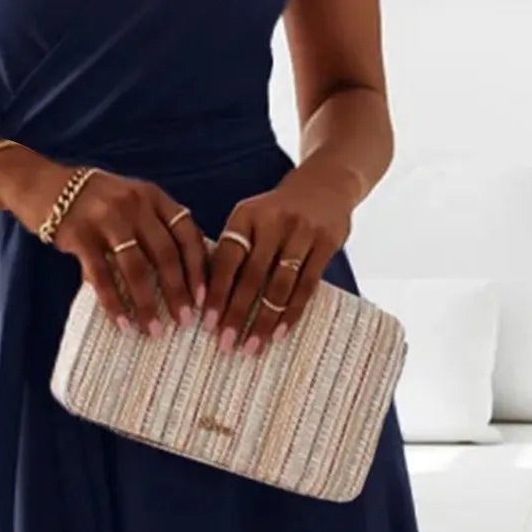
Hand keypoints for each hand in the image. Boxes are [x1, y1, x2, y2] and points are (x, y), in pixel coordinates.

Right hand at [0, 146, 206, 335]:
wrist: (40, 183)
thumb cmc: (91, 199)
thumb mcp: (129, 200)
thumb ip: (154, 226)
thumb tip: (184, 269)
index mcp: (153, 196)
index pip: (187, 233)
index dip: (199, 268)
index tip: (206, 299)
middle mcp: (134, 204)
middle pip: (166, 254)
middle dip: (178, 292)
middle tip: (186, 322)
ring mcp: (106, 218)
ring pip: (136, 269)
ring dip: (147, 304)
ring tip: (154, 330)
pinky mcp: (80, 235)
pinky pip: (101, 277)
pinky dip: (114, 304)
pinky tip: (122, 325)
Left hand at [203, 163, 356, 352]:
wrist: (325, 184)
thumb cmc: (276, 212)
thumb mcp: (251, 218)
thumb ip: (233, 249)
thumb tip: (204, 298)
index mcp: (246, 215)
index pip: (227, 259)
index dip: (216, 292)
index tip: (206, 323)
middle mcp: (273, 221)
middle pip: (252, 276)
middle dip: (237, 313)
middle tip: (226, 344)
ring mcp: (302, 232)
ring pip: (280, 285)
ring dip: (264, 320)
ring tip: (252, 347)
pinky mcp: (327, 243)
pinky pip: (307, 286)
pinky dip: (291, 312)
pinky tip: (279, 334)